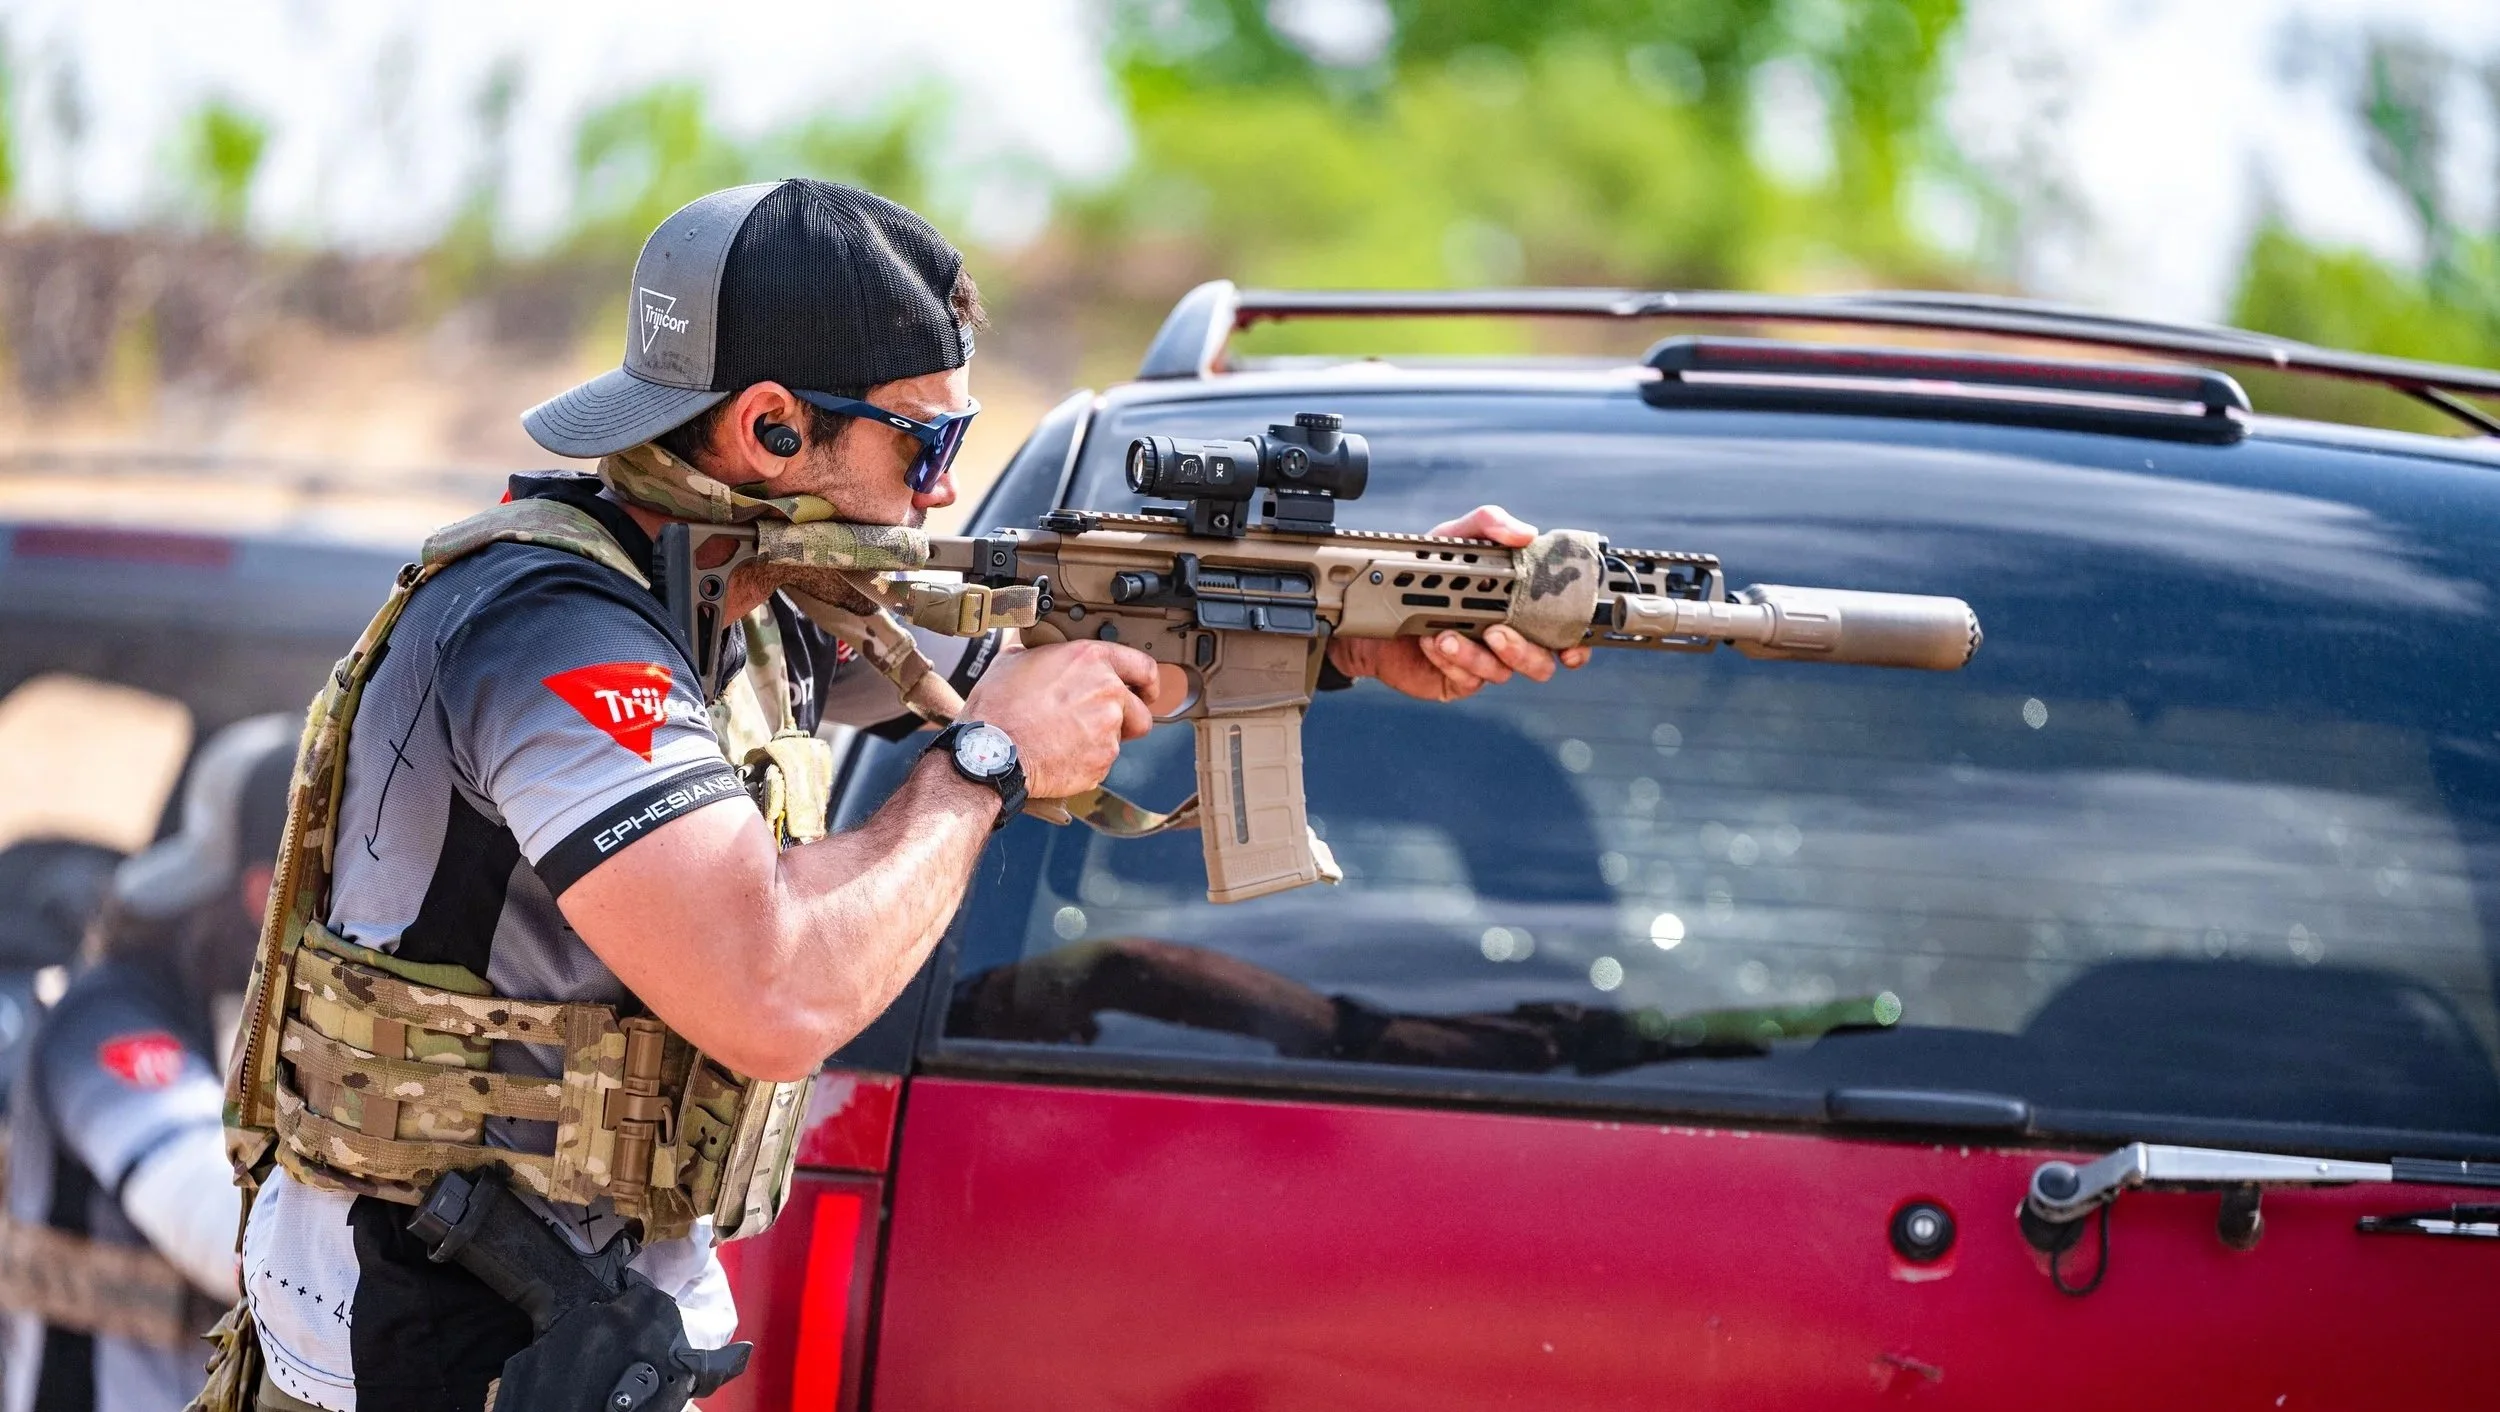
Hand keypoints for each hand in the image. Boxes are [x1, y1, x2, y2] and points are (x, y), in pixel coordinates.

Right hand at [961, 639, 1156, 797]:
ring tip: (1067, 739)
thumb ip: (1040, 648)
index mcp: (1091, 660)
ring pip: (1119, 739)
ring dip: (1100, 740)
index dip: (1148, 683)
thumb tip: (1034, 640)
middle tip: (1096, 723)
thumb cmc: (998, 705)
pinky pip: (1102, 763)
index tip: (1147, 692)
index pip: (1143, 667)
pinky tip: (1060, 755)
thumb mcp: (1014, 659)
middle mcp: (1108, 692)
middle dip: (1125, 720)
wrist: (990, 750)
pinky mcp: (1101, 761)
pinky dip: (1086, 762)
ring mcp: (1108, 729)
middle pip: (1140, 712)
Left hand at [1329, 505, 1592, 701]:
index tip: (1573, 644)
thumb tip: (1526, 532)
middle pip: (1541, 661)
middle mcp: (1507, 637)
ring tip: (1451, 634)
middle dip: (1525, 651)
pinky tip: (1432, 640)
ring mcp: (1483, 661)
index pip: (1561, 630)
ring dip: (1479, 655)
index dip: (1575, 642)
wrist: (1372, 605)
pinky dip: (1451, 657)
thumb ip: (1488, 525)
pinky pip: (1467, 677)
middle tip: (1498, 632)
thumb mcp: (1453, 537)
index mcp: (1518, 606)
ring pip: (1503, 672)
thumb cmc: (1421, 570)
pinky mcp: (1456, 678)